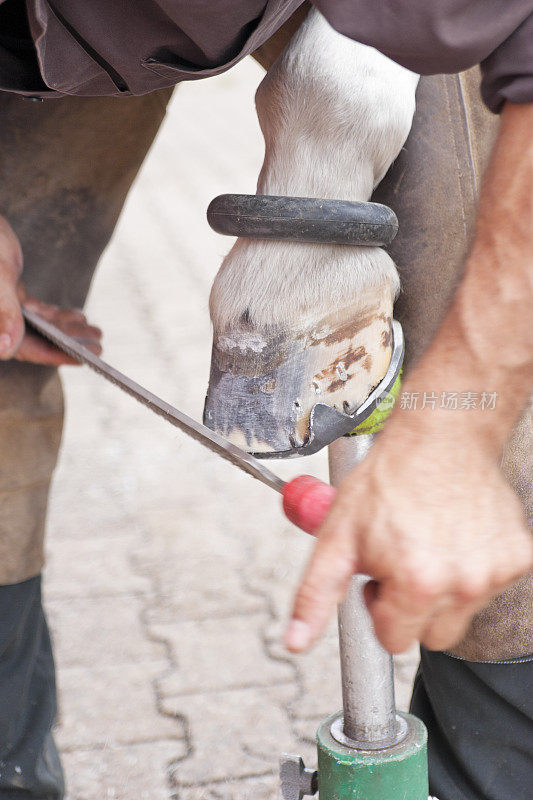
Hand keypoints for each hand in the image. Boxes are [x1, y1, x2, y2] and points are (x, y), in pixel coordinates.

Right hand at [0, 216, 101, 364]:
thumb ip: (4, 312)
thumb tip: (6, 349)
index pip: (23, 348)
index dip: (53, 356)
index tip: (81, 359)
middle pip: (35, 340)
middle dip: (69, 343)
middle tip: (99, 348)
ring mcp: (2, 308)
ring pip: (39, 326)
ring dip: (67, 329)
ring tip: (95, 332)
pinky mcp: (9, 295)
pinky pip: (35, 311)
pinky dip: (56, 314)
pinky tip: (79, 316)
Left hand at [284, 412, 532, 654]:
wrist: (441, 435)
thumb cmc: (388, 479)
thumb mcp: (337, 535)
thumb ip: (316, 594)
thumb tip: (296, 642)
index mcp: (417, 583)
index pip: (394, 641)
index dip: (379, 607)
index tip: (379, 575)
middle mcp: (463, 584)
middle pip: (431, 637)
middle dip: (411, 607)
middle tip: (402, 559)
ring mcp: (495, 572)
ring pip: (462, 613)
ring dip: (444, 589)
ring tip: (427, 542)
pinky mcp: (519, 557)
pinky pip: (490, 586)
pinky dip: (472, 568)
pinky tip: (455, 535)